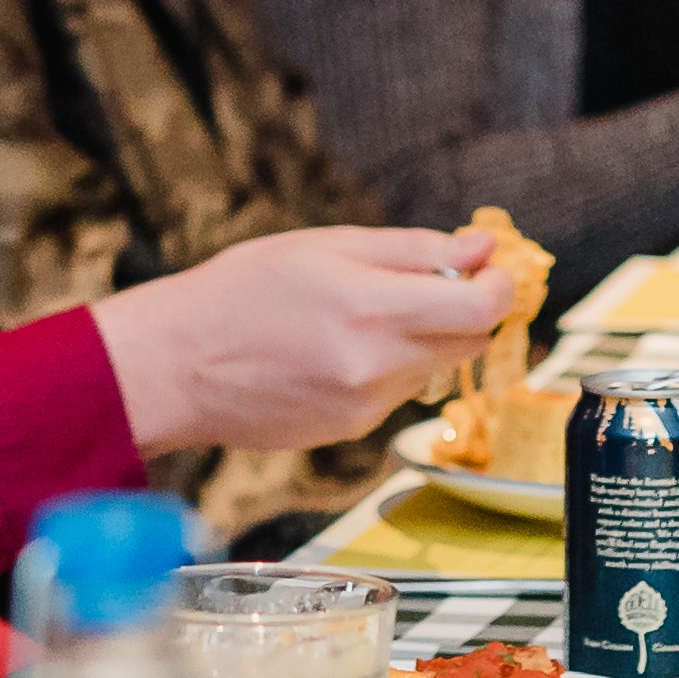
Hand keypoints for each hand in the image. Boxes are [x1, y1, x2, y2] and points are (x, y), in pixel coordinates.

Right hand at [99, 226, 514, 454]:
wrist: (176, 366)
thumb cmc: (238, 294)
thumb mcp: (325, 246)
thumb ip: (412, 250)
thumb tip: (480, 249)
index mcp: (373, 309)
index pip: (483, 309)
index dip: (503, 287)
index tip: (495, 272)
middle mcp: (377, 366)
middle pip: (470, 343)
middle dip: (464, 312)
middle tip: (434, 285)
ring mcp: (366, 406)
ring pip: (434, 370)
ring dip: (421, 341)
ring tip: (359, 317)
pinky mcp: (351, 431)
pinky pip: (396, 394)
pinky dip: (387, 369)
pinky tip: (336, 351)